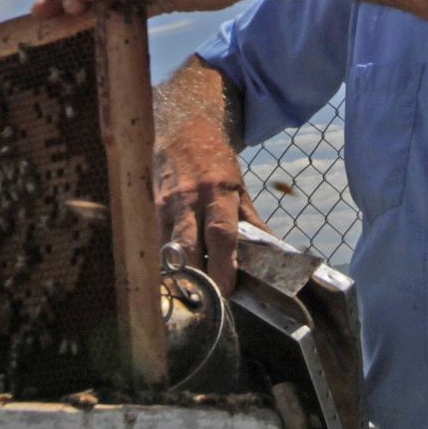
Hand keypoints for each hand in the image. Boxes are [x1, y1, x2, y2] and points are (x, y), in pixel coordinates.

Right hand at [155, 117, 269, 296]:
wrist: (182, 127)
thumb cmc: (215, 161)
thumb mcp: (239, 187)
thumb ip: (252, 222)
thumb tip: (274, 253)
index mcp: (217, 190)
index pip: (221, 233)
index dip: (224, 265)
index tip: (229, 290)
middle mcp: (189, 197)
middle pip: (189, 247)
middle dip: (198, 278)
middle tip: (211, 301)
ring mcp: (167, 203)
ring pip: (169, 248)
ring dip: (181, 274)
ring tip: (195, 296)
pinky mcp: (153, 208)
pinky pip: (159, 242)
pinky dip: (169, 262)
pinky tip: (179, 275)